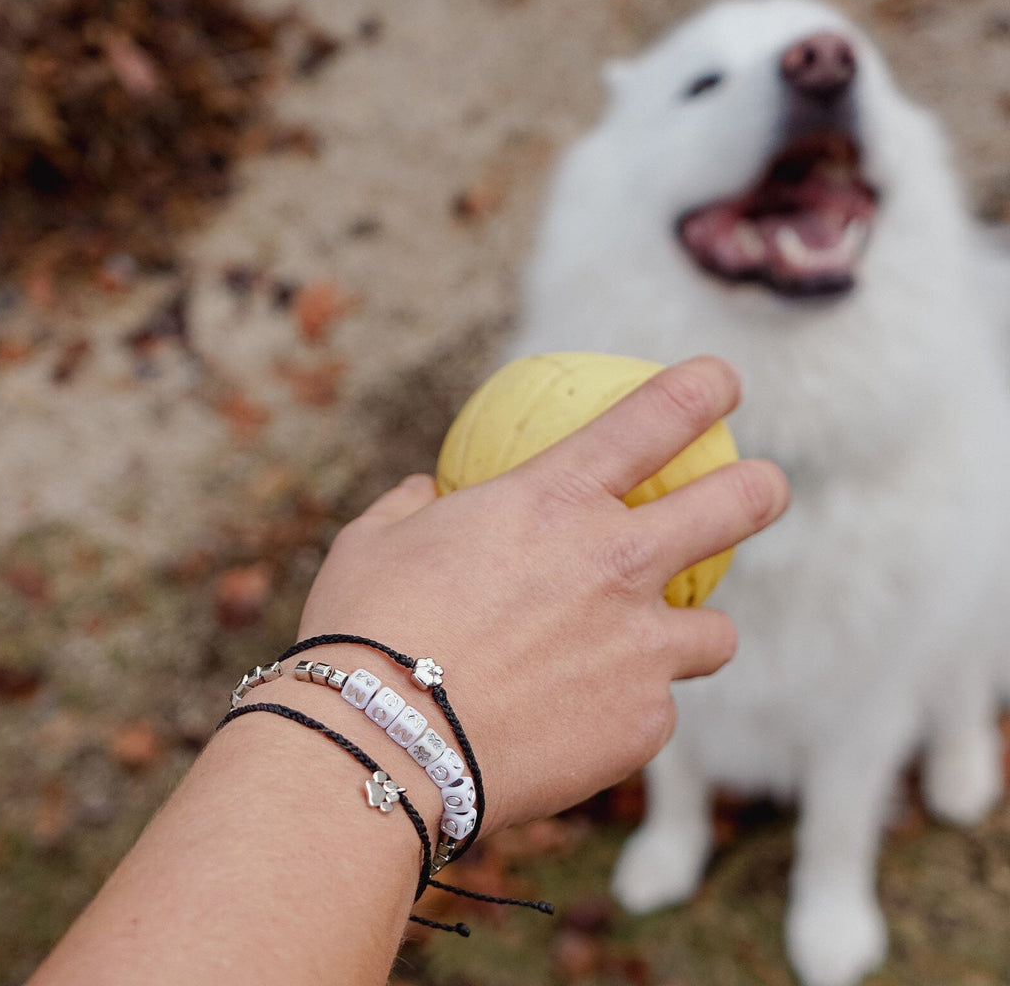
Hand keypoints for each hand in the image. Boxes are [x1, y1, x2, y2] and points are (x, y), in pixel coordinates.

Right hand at [298, 356, 788, 831]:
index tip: (722, 380)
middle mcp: (618, 563)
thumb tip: (428, 493)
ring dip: (693, 631)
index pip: (656, 417)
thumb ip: (418, 504)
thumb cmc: (365, 629)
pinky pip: (655, 708)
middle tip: (761, 488)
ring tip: (654, 646)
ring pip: (717, 633)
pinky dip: (627, 707)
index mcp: (555, 500)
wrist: (381, 745)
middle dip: (760, 487)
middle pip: (736, 506)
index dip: (703, 387)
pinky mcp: (642, 725)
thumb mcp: (378, 539)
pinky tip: (577, 721)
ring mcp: (640, 648)